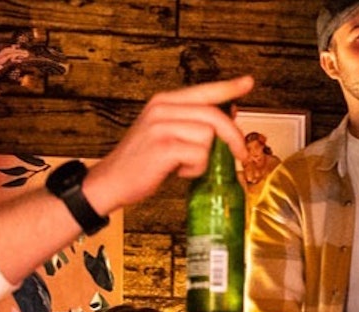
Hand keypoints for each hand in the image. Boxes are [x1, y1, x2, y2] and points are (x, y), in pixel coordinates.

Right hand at [83, 75, 254, 214]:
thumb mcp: (167, 133)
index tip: (248, 83)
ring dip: (204, 159)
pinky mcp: (163, 147)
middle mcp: (162, 109)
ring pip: (208, 137)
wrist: (111, 181)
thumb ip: (194, 123)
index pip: (204, 90)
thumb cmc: (142, 161)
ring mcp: (161, 127)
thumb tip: (229, 114)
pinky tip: (178, 172)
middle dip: (233, 137)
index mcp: (164, 102)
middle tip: (240, 155)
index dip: (228, 87)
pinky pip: (199, 156)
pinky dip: (195, 169)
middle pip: (214, 116)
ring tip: (185, 165)